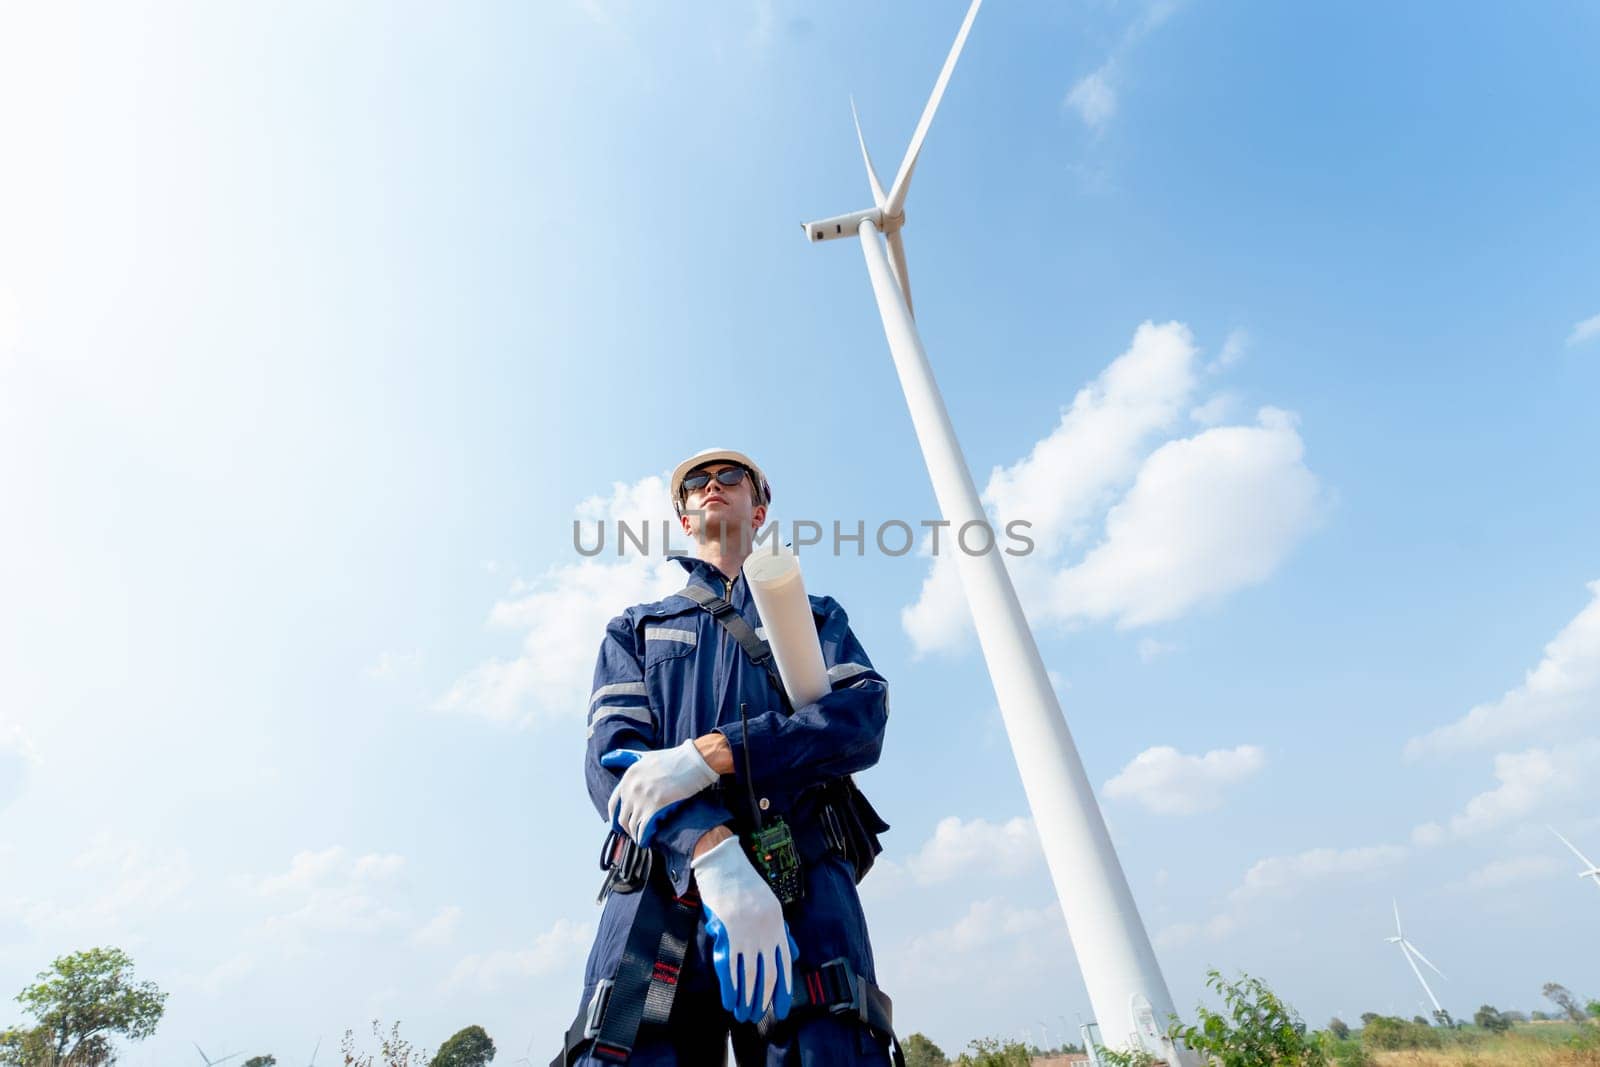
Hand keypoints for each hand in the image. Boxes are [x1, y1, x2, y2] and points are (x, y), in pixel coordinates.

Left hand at [601, 739, 718, 845]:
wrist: (694, 761)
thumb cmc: (673, 758)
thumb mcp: (644, 755)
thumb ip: (624, 757)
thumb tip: (604, 759)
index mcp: (629, 775)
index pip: (613, 803)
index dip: (614, 817)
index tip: (618, 824)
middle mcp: (632, 787)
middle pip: (622, 817)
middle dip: (626, 828)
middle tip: (633, 833)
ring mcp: (643, 797)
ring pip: (632, 825)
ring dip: (635, 835)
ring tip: (641, 838)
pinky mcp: (656, 806)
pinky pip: (644, 829)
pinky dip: (643, 837)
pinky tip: (646, 841)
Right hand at [691, 836, 797, 1023]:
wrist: (723, 865)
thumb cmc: (746, 886)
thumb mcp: (772, 906)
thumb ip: (782, 932)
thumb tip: (791, 953)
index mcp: (777, 926)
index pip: (783, 966)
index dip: (782, 990)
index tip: (781, 1009)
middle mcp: (765, 933)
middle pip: (766, 975)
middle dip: (762, 999)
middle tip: (756, 1016)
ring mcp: (745, 934)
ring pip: (747, 975)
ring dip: (745, 999)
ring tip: (742, 1015)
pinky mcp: (726, 933)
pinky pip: (728, 967)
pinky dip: (729, 987)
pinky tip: (729, 1001)